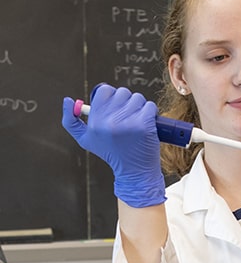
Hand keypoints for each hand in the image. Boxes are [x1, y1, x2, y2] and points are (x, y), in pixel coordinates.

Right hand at [62, 84, 165, 207]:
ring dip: (139, 107)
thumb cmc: (111, 154)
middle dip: (126, 102)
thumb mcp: (85, 140)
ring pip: (137, 98)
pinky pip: (150, 106)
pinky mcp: (145, 125)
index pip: (104, 90)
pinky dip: (151, 112)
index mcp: (95, 122)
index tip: (115, 109)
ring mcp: (128, 123)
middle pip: (122, 92)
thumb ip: (71, 121)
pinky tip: (147, 124)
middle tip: (127, 117)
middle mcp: (110, 122)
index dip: (112, 98)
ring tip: (137, 122)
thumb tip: (67, 100)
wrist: (134, 172)